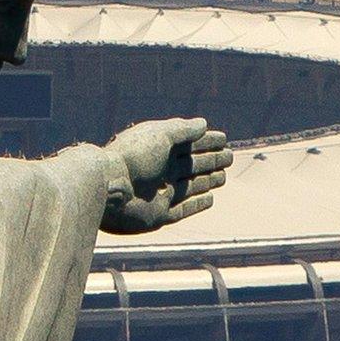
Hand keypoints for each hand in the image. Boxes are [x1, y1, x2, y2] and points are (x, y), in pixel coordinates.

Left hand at [100, 117, 229, 233]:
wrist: (110, 189)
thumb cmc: (133, 157)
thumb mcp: (160, 136)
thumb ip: (183, 130)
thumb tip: (204, 124)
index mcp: (156, 150)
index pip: (186, 143)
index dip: (206, 140)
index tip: (224, 138)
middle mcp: (157, 171)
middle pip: (189, 165)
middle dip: (210, 160)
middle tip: (229, 157)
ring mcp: (158, 194)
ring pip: (189, 187)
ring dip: (207, 181)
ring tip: (224, 176)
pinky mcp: (157, 216)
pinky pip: (182, 210)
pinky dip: (197, 204)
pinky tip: (211, 198)